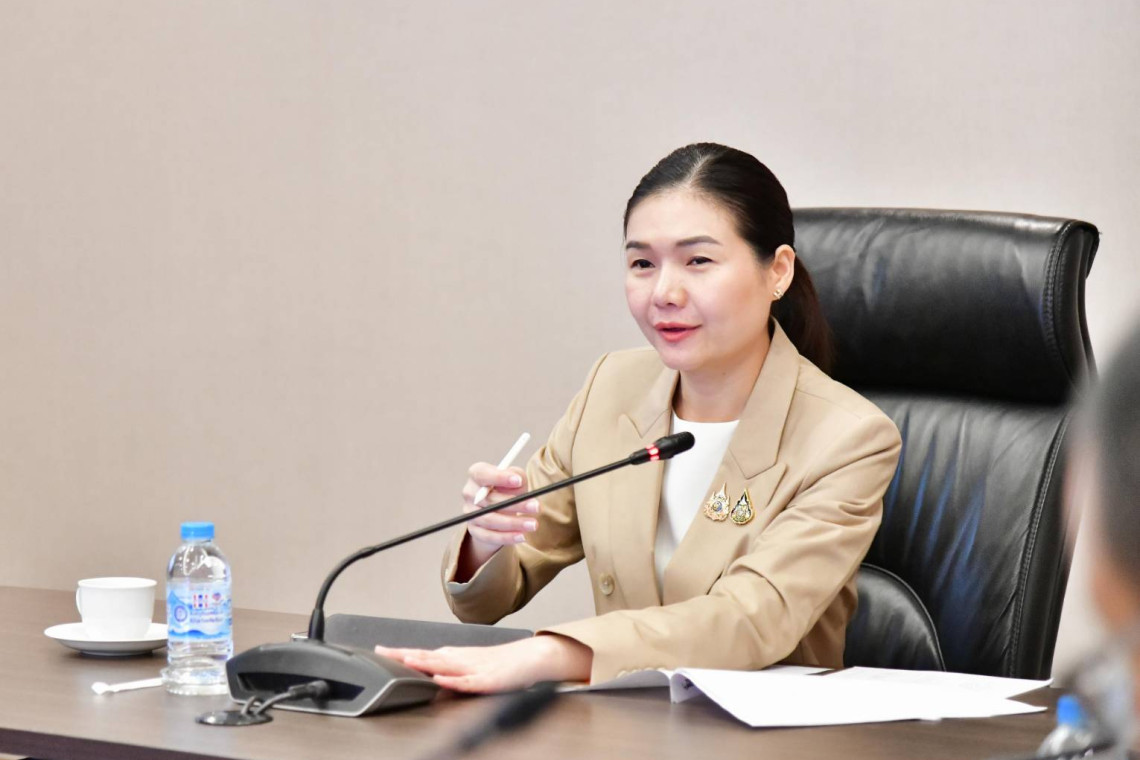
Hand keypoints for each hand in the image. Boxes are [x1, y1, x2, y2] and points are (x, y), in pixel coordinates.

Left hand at [374, 636, 592, 692]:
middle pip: (428, 656)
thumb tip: (427, 672)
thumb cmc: (501, 663)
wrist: (531, 658)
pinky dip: (453, 680)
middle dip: (404, 656)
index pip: (422, 654)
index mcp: (454, 656)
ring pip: (445, 665)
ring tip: (406, 660)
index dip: (400, 653)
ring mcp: (474, 668)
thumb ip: (449, 669)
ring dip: (424, 662)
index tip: (379, 650)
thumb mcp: (469, 665)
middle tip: (382, 653)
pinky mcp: (488, 680)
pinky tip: (441, 679)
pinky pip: (468, 682)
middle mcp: (461, 659)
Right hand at [457, 463, 540, 575]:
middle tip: (536, 507)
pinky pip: (489, 536)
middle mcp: (470, 493)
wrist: (500, 510)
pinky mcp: (474, 530)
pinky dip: (506, 537)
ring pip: (490, 520)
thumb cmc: (509, 489)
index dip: (499, 477)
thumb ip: (517, 475)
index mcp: (477, 475)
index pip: (482, 474)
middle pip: (489, 500)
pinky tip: (522, 536)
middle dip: (515, 504)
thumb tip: (518, 480)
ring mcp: (470, 513)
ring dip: (514, 523)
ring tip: (533, 524)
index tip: (518, 481)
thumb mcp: (516, 478)